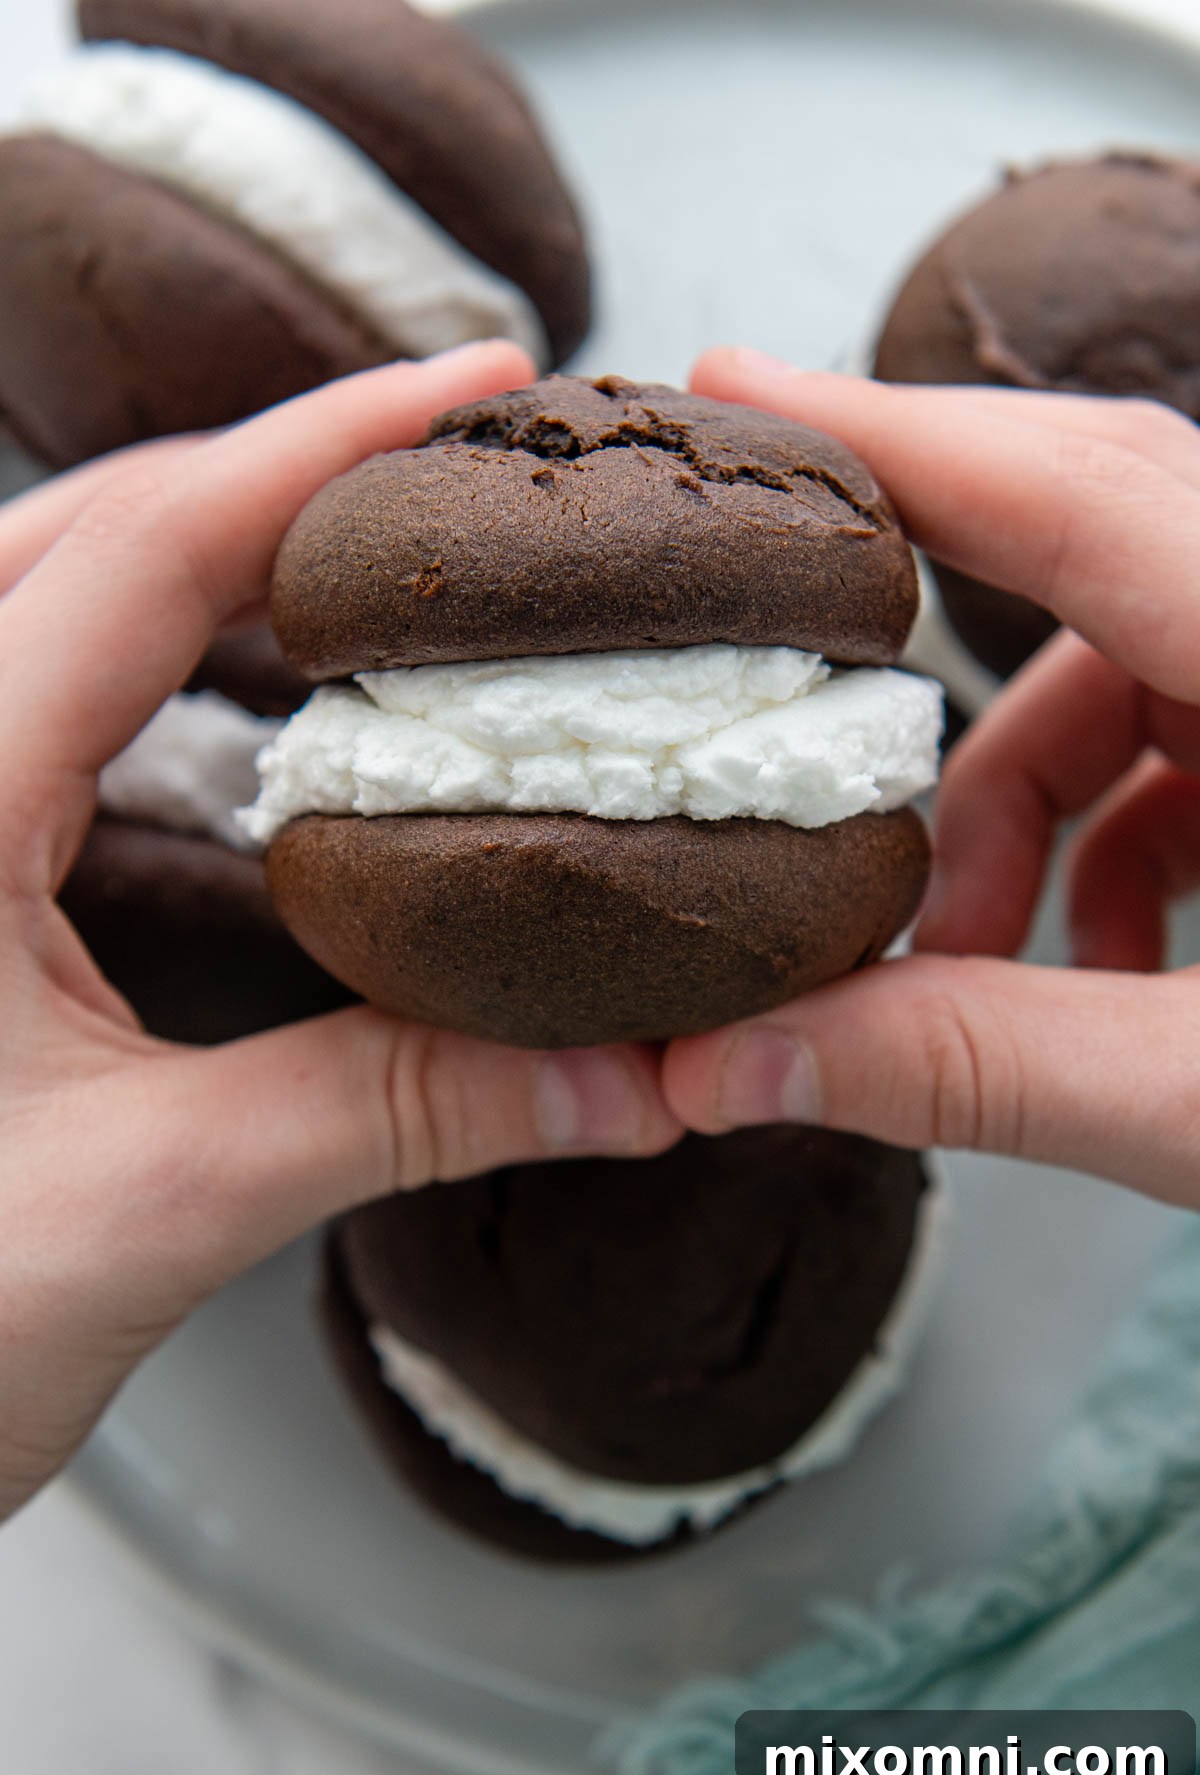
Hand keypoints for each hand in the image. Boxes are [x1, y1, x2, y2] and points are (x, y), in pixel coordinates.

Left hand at [0, 345, 678, 1519]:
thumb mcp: (157, 1209)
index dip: (320, 450)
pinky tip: (253, 673)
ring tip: (378, 533)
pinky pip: (36, 685)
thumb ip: (398, 1112)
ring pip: (45, 589)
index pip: (141, 552)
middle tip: (458, 446)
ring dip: (212, 537)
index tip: (478, 384)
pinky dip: (159, 639)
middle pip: (88, 527)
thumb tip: (636, 1078)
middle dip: (278, 465)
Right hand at [665, 350, 1199, 1208]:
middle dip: (924, 626)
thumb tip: (736, 1063)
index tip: (733, 390)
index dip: (894, 434)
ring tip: (966, 962)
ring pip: (1127, 663)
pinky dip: (1110, 836)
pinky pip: (1192, 731)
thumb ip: (979, 1068)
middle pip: (1092, 535)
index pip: (1084, 488)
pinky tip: (1092, 969)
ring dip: (1016, 801)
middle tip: (777, 652)